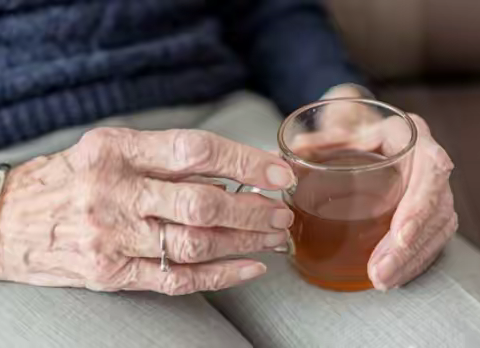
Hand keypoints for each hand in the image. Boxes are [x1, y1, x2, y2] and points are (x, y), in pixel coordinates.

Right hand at [0, 128, 294, 294]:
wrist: (8, 218)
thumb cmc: (69, 177)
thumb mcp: (110, 149)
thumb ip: (163, 158)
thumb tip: (228, 170)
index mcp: (117, 150)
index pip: (195, 150)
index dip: (244, 161)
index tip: (278, 173)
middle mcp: (115, 192)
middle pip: (202, 202)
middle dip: (252, 209)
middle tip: (281, 212)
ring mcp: (112, 237)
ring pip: (196, 243)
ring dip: (244, 241)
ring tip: (273, 236)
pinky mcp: (111, 273)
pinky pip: (176, 278)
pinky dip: (220, 275)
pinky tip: (249, 268)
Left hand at [295, 84, 457, 290]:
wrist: (368, 132)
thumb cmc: (355, 130)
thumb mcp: (338, 128)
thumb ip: (317, 141)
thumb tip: (287, 154)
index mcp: (410, 137)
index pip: (429, 170)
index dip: (418, 205)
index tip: (399, 234)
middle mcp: (426, 163)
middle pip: (435, 209)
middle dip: (408, 247)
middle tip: (380, 272)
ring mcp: (430, 188)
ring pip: (436, 229)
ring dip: (410, 260)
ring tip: (382, 280)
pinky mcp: (426, 209)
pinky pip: (430, 238)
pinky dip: (412, 261)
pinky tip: (393, 276)